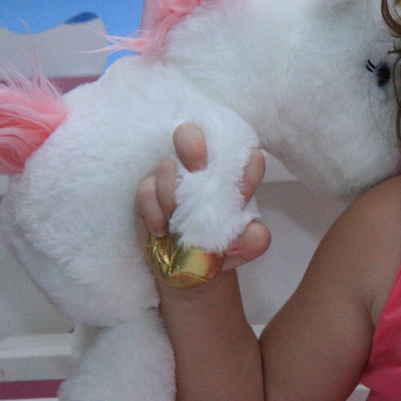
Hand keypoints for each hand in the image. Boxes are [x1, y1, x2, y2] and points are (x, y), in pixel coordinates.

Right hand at [135, 123, 270, 271]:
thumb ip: (254, 239)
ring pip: (166, 165)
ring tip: (177, 218)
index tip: (247, 178)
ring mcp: (173, 178)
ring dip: (171, 192)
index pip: (241, 155)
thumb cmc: (220, 245)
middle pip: (192, 135)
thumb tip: (254, 233)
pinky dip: (154, 211)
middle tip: (198, 167)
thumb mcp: (243, 246)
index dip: (245, 161)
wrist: (187, 265)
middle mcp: (202, 169)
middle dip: (191, 143)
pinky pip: (146, 191)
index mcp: (232, 177)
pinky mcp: (149, 193)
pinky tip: (162, 230)